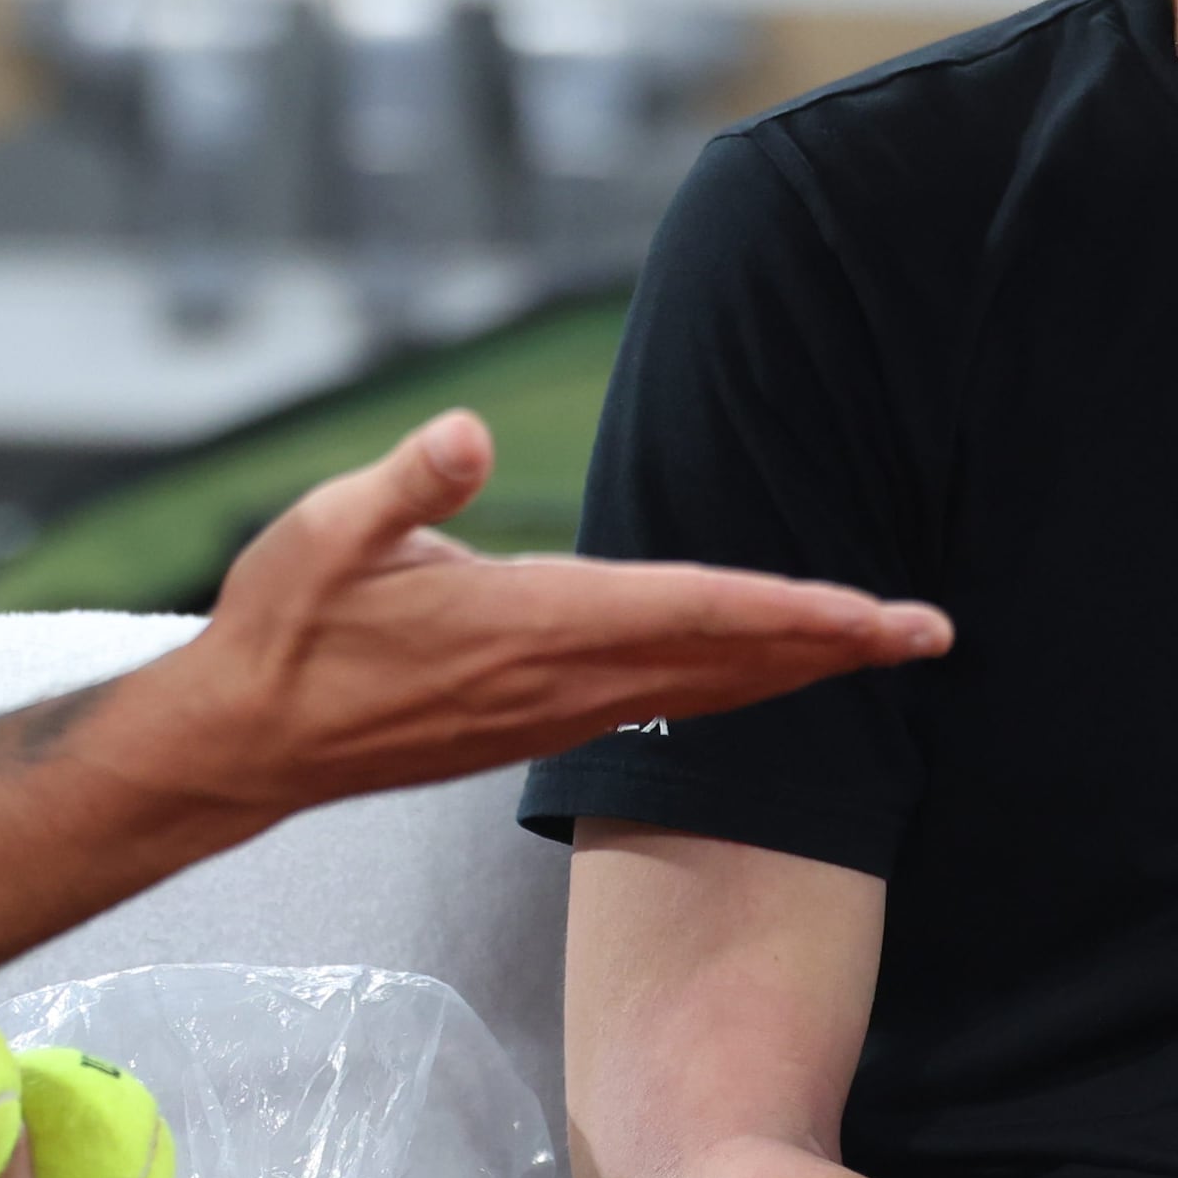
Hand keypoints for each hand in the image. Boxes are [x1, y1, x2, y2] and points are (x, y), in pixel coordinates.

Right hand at [104, 412, 952, 819]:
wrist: (245, 743)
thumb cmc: (283, 629)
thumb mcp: (323, 533)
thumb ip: (405, 484)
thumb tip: (468, 433)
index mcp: (527, 624)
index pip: (690, 615)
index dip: (791, 613)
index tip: (874, 616)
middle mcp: (559, 678)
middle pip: (726, 663)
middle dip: (833, 648)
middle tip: (931, 635)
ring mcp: (552, 710)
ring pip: (705, 692)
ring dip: (797, 670)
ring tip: (877, 648)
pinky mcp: (535, 724)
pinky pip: (666, 706)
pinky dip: (734, 687)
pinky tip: (765, 674)